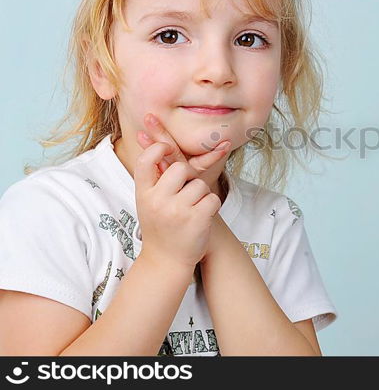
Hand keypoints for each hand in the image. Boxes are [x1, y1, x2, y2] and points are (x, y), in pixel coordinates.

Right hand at [135, 112, 232, 263]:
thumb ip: (154, 176)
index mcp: (143, 194)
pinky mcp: (196, 219)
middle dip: (188, 178)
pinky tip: (201, 219)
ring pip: (199, 184)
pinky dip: (211, 207)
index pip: (146, 161)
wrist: (166, 262)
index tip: (167, 148)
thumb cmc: (160, 226)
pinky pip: (212, 199)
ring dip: (201, 195)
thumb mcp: (149, 202)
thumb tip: (154, 139)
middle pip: (180, 168)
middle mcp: (157, 201)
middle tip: (185, 194)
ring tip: (191, 211)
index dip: (158, 148)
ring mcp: (177, 211)